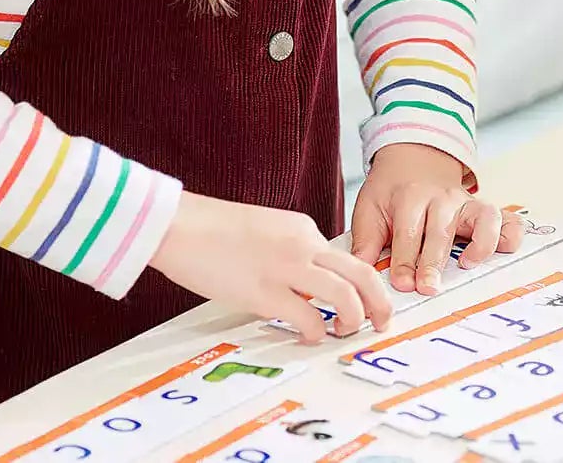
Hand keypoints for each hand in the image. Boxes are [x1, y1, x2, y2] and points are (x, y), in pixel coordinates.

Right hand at [147, 190, 391, 344]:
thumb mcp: (265, 229)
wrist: (179, 225)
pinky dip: (317, 332)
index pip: (346, 258)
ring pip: (345, 295)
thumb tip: (304, 280)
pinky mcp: (265, 293)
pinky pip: (308, 318)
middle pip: (362, 274)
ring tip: (346, 331)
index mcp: (303, 228)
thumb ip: (290, 249)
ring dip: (354, 318)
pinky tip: (311, 337)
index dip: (360, 284)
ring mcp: (286, 269)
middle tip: (382, 320)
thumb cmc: (212, 230)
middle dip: (380, 301)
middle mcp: (303, 245)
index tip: (363, 300)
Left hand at [349, 144, 522, 294]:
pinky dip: (511, 234)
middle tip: (428, 288)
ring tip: (468, 264)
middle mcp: (443, 198)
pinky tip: (505, 250)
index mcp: (411, 197)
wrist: (413, 159)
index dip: (404, 260)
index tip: (401, 283)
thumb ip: (366, 241)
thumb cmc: (391, 192)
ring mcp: (468, 202)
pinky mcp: (486, 209)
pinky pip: (507, 219)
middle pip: (441, 231)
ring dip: (479, 243)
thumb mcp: (370, 208)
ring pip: (483, 218)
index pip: (408, 232)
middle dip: (434, 261)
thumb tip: (362, 271)